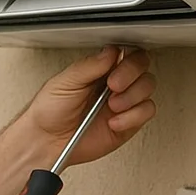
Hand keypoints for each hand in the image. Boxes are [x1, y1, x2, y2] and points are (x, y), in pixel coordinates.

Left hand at [22, 46, 155, 166]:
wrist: (48, 141)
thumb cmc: (50, 111)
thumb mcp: (64, 82)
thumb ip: (89, 66)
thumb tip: (111, 52)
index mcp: (99, 69)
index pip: (126, 53)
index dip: (127, 60)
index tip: (112, 73)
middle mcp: (114, 84)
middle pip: (142, 68)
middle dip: (131, 76)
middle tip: (114, 87)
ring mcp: (123, 103)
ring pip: (147, 89)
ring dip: (132, 97)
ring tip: (112, 106)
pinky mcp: (128, 123)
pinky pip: (146, 113)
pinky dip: (133, 117)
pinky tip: (114, 122)